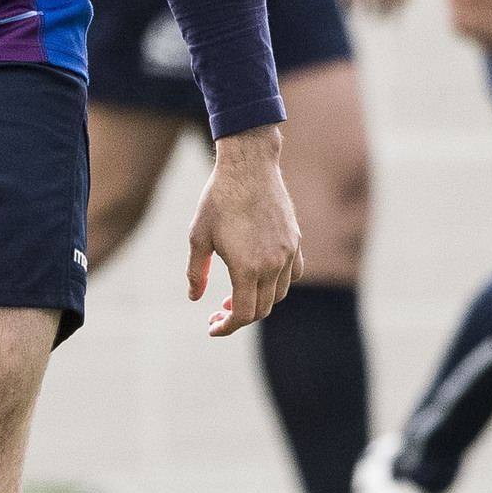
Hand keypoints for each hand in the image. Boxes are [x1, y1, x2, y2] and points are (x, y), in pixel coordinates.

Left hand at [185, 125, 302, 335]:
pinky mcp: (295, 240)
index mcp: (246, 268)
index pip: (243, 314)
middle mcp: (272, 265)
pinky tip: (261, 276)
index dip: (226, 326)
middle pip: (262, 309)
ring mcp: (287, 253)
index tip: (212, 326)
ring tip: (236, 294)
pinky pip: (292, 274)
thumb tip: (195, 298)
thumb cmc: (218, 199)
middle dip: (238, 317)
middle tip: (218, 311)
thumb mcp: (198, 236)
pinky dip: (278, 284)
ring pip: (279, 294)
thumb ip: (196, 272)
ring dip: (259, 302)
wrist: (249, 166)